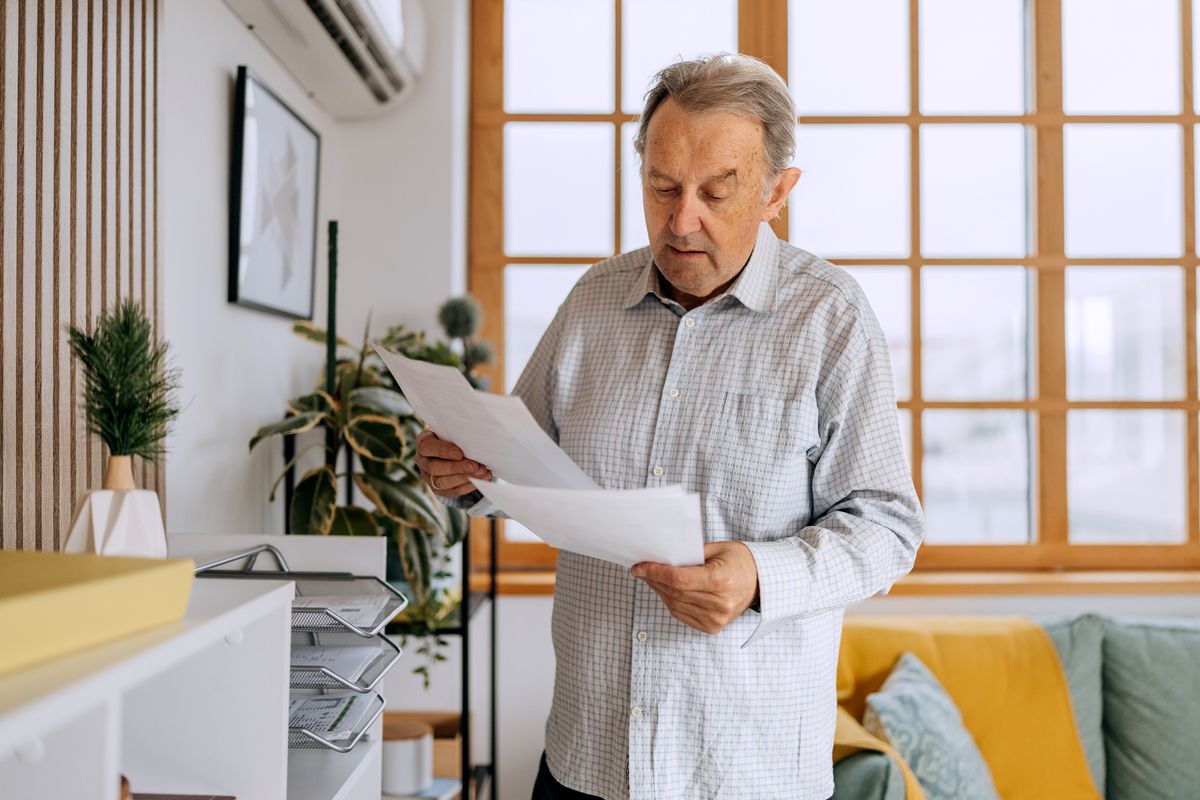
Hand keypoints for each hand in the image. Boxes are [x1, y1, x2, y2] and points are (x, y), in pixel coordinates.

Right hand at [414, 430, 492, 497]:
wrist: (450, 449)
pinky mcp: (437, 489)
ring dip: (464, 478)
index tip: (460, 453)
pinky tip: (481, 480)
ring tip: (481, 473)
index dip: (444, 451)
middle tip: (475, 466)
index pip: (428, 447)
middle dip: (457, 468)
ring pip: (442, 482)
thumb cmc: (452, 437)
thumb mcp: (451, 431)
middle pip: (434, 468)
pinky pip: (452, 491)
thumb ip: (457, 434)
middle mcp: (422, 461)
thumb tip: (475, 438)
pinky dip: (468, 486)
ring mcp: (428, 477)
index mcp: (423, 443)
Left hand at [631, 541, 759, 634]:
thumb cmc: (739, 561)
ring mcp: (716, 619)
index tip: (639, 567)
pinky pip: (681, 614)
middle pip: (674, 593)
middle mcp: (719, 603)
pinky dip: (670, 602)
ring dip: (659, 591)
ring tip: (650, 578)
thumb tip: (660, 557)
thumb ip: (689, 554)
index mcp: (720, 581)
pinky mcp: (712, 627)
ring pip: (674, 605)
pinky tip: (664, 590)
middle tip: (640, 569)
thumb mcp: (716, 549)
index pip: (678, 580)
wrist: (761, 582)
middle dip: (653, 580)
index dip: (655, 573)